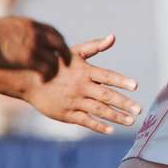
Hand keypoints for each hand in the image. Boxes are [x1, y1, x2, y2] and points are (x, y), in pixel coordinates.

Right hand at [0, 15, 72, 80]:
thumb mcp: (9, 24)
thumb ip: (20, 28)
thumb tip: (20, 30)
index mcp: (32, 25)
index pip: (54, 32)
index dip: (59, 41)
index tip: (60, 48)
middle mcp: (37, 34)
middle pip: (59, 44)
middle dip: (65, 54)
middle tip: (66, 63)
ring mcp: (34, 47)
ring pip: (54, 59)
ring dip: (54, 68)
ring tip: (51, 75)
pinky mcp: (28, 59)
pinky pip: (45, 69)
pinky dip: (46, 75)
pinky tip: (44, 80)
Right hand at [22, 34, 141, 134]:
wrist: (28, 80)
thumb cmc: (56, 64)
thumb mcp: (73, 52)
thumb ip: (94, 46)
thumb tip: (113, 37)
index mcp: (85, 71)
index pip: (107, 76)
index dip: (121, 81)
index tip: (136, 86)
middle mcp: (81, 87)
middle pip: (106, 96)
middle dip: (124, 103)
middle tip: (139, 109)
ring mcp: (74, 101)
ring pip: (99, 110)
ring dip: (116, 116)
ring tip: (131, 121)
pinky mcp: (67, 114)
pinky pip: (85, 121)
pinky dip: (98, 126)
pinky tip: (111, 130)